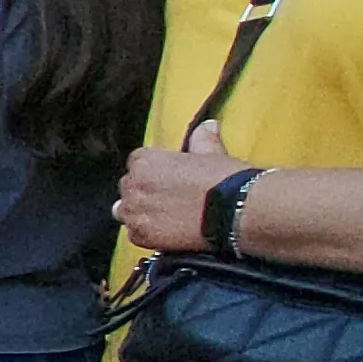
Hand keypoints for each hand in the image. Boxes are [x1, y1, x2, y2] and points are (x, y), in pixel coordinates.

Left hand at [117, 120, 241, 253]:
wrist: (235, 211)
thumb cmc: (224, 180)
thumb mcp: (212, 153)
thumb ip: (202, 139)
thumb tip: (207, 126)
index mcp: (145, 160)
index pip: (137, 163)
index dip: (154, 172)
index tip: (168, 179)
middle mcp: (133, 184)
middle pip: (130, 187)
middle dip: (145, 192)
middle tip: (169, 199)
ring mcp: (135, 211)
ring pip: (126, 211)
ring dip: (141, 212)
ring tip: (165, 217)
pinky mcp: (142, 234)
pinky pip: (134, 233)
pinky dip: (146, 233)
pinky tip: (166, 232)